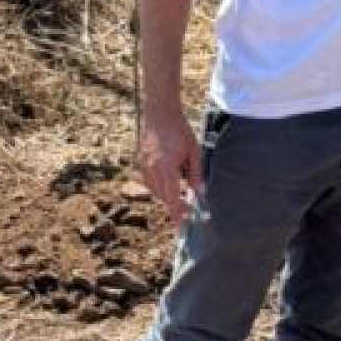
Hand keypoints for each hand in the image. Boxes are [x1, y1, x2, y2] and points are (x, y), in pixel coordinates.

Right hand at [137, 105, 202, 228]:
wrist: (159, 112)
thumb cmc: (179, 130)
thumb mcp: (194, 151)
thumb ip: (196, 174)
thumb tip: (199, 193)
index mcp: (167, 167)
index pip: (172, 198)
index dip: (177, 214)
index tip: (181, 227)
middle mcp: (152, 170)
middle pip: (163, 197)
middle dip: (174, 204)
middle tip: (187, 209)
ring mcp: (144, 166)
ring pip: (155, 191)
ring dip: (167, 194)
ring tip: (180, 187)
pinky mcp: (141, 163)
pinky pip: (150, 182)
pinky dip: (159, 186)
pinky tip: (169, 178)